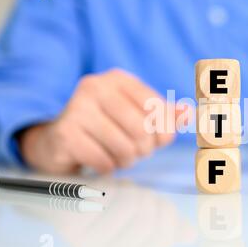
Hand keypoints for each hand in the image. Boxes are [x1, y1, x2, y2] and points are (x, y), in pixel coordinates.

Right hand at [19, 69, 189, 173]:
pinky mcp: (66, 134)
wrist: (58, 141)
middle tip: (134, 152)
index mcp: (118, 79)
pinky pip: (104, 161)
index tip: (156, 140)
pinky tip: (99, 161)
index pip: (157, 108)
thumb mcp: (136, 116)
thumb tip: (189, 113)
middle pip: (142, 129)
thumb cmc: (105, 128)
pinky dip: (107, 167)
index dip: (163, 132)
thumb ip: (164, 115)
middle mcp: (96, 87)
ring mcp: (77, 109)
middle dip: (143, 149)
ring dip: (126, 160)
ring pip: (124, 147)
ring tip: (117, 156)